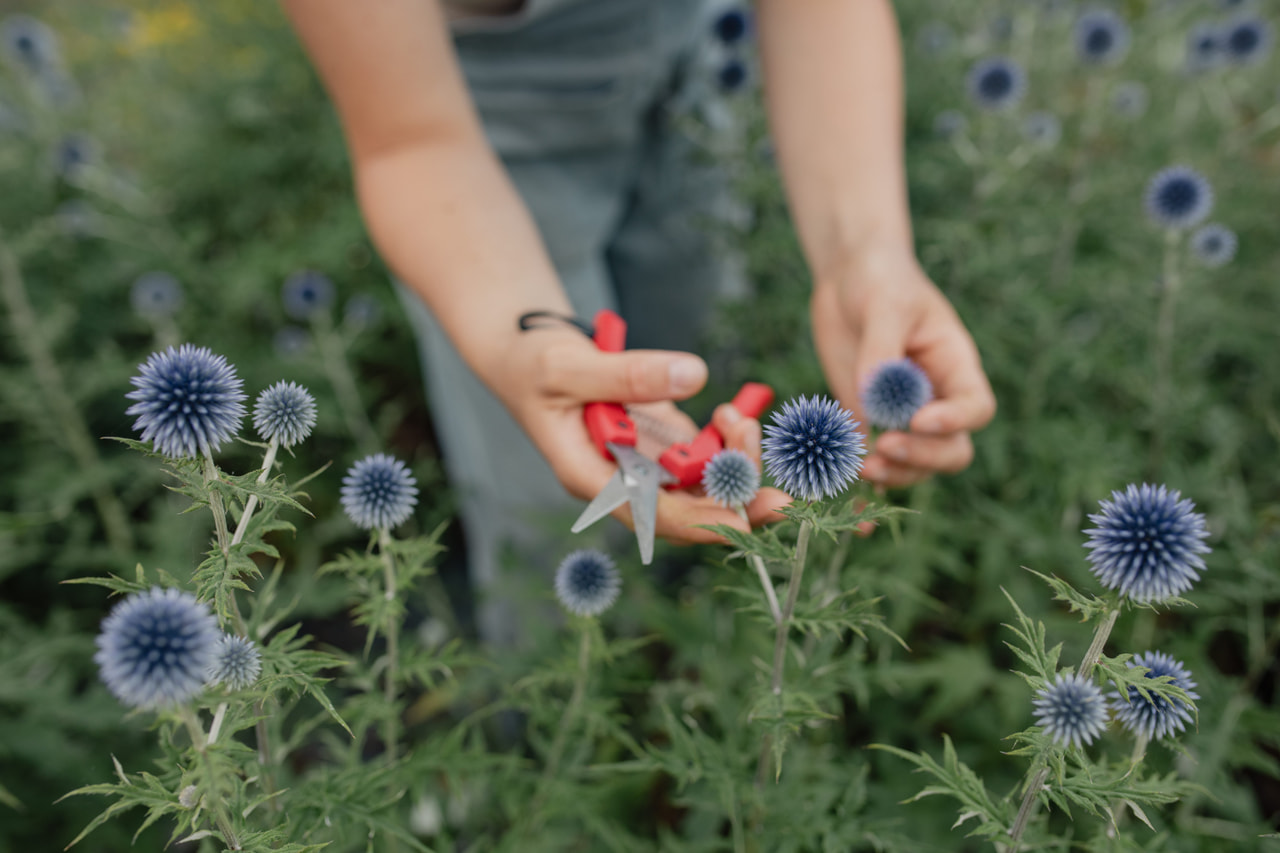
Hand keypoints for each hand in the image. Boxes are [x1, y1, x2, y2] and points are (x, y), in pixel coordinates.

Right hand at [491, 326, 788, 545]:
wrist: (524, 353)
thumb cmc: (533, 363)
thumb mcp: (570, 365)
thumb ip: (629, 373)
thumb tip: (695, 375)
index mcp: (588, 475)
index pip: (648, 514)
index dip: (696, 522)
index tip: (742, 522)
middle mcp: (619, 479)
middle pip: (685, 508)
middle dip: (734, 500)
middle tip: (781, 496)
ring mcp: (642, 463)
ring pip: (701, 484)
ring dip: (734, 462)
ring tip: (743, 419)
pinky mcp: (659, 443)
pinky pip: (704, 456)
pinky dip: (727, 440)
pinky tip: (734, 413)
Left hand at [811, 248, 995, 487]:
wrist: (848, 281)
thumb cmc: (881, 281)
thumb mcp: (884, 304)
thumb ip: (881, 349)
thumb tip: (872, 394)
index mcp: (955, 366)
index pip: (975, 407)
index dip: (954, 421)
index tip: (918, 419)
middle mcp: (935, 398)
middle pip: (952, 449)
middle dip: (923, 456)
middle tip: (885, 446)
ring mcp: (901, 415)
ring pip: (916, 464)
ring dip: (894, 472)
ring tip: (862, 465)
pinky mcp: (867, 421)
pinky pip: (873, 457)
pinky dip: (862, 473)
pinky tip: (844, 477)